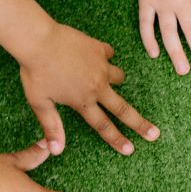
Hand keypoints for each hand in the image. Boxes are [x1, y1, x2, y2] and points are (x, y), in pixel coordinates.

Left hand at [16, 20, 157, 153]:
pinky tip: (96, 56)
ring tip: (108, 80)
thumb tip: (56, 151)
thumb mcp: (40, 103)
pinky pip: (109, 54)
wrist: (39, 40)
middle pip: (123, 109)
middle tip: (155, 134)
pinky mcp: (99, 49)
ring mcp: (101, 66)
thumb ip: (51, 126)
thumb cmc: (36, 72)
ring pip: (119, 77)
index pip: (103, 126)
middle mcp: (97, 86)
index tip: (131, 150)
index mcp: (82, 101)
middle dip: (140, 124)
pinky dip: (104, 57)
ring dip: (116, 81)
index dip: (117, 140)